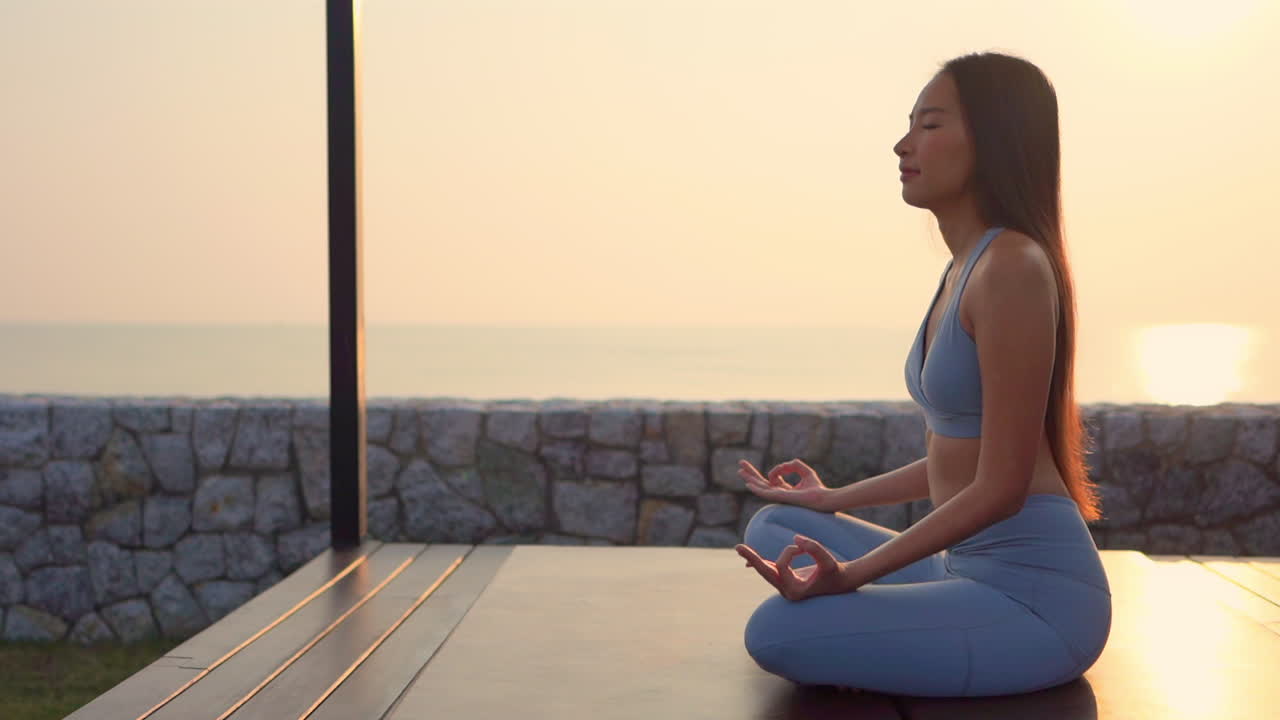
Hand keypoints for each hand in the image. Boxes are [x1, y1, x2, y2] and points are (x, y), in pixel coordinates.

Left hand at [735, 534, 857, 601]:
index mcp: (794, 591)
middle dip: (752, 559)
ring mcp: (786, 587)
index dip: (790, 552)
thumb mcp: (827, 560)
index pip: (781, 565)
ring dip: (754, 559)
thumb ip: (813, 548)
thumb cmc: (836, 572)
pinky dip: (762, 563)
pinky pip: (771, 571)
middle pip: (765, 573)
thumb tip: (795, 538)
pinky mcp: (788, 580)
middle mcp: (787, 592)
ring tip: (739, 549)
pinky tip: (747, 561)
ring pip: (766, 571)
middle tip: (738, 547)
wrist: (843, 582)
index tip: (802, 547)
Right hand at [738, 458, 834, 511]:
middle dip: (751, 474)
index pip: (770, 480)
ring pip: (760, 487)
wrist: (823, 498)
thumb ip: (792, 465)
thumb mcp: (804, 470)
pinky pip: (766, 493)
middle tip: (740, 465)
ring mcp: (779, 497)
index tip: (757, 465)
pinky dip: (756, 488)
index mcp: (784, 490)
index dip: (762, 471)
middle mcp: (779, 494)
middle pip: (761, 483)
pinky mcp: (781, 497)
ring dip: (750, 479)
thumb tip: (780, 467)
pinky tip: (749, 485)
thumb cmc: (816, 488)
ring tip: (740, 471)